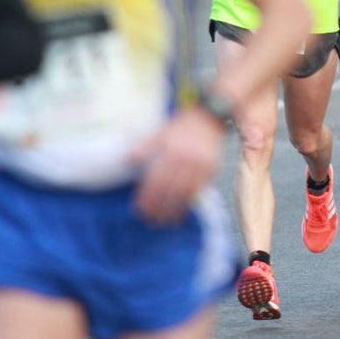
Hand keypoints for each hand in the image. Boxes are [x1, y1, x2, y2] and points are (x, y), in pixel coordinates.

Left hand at [130, 107, 223, 224]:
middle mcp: (186, 159)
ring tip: (164, 222)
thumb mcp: (161, 132)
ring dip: (173, 210)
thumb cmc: (182, 125)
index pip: (156, 179)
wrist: (210, 116)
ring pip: (185, 193)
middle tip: (149, 220)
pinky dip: (189, 203)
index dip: (147, 196)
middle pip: (169, 189)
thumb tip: (127, 160)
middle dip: (158, 207)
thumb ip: (145, 146)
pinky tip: (182, 212)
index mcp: (171, 150)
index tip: (139, 209)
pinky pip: (199, 190)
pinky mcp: (212, 169)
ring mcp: (201, 165)